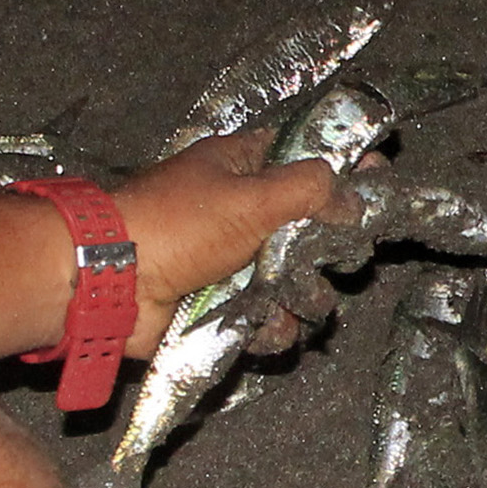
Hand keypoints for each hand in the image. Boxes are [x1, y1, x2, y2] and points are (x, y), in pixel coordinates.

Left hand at [111, 128, 335, 348]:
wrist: (108, 283)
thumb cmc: (173, 225)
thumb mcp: (251, 195)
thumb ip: (311, 189)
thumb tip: (354, 196)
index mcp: (242, 168)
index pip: (305, 158)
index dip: (342, 169)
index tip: (377, 183)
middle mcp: (241, 214)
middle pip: (311, 230)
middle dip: (327, 251)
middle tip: (334, 258)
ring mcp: (231, 264)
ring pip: (295, 282)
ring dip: (303, 298)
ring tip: (292, 301)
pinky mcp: (222, 308)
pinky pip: (267, 320)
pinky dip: (272, 329)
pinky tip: (266, 328)